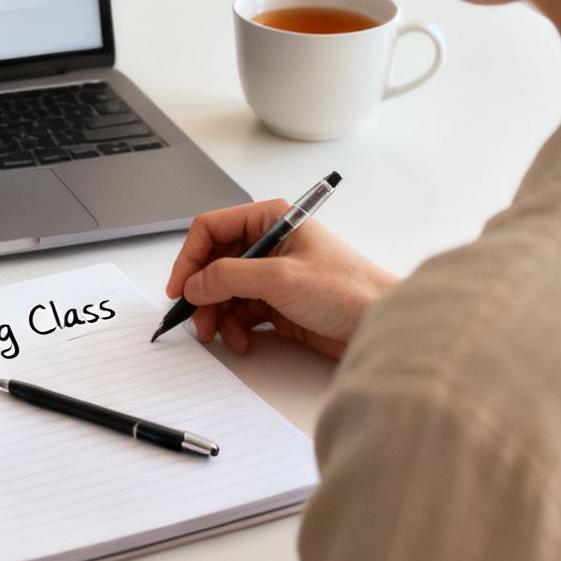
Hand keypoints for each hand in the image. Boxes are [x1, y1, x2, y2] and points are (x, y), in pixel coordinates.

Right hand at [164, 199, 399, 360]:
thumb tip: (194, 283)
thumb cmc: (347, 289)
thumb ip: (230, 276)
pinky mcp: (278, 302)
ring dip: (216, 314)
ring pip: (224, 291)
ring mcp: (272, 274)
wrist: (380, 324)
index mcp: (271, 219)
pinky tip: (241, 340)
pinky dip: (234, 327)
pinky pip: (240, 311)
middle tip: (197, 321)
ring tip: (218, 336)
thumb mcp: (280, 277)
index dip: (190, 258)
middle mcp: (268, 243)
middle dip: (203, 293)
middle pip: (214, 263)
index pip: (212, 229)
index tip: (180, 288)